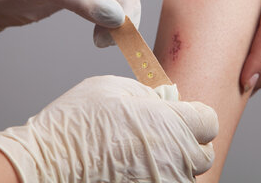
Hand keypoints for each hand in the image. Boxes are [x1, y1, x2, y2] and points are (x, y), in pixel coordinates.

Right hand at [0, 76, 217, 181]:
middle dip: (188, 144)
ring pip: (184, 176)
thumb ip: (149, 94)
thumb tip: (165, 102)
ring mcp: (162, 182)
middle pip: (203, 154)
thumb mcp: (115, 87)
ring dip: (171, 164)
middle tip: (162, 136)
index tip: (182, 116)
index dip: (196, 116)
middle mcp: (173, 157)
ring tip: (143, 154)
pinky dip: (156, 177)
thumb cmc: (79, 120)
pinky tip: (134, 169)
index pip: (209, 122)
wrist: (51, 160)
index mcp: (170, 123)